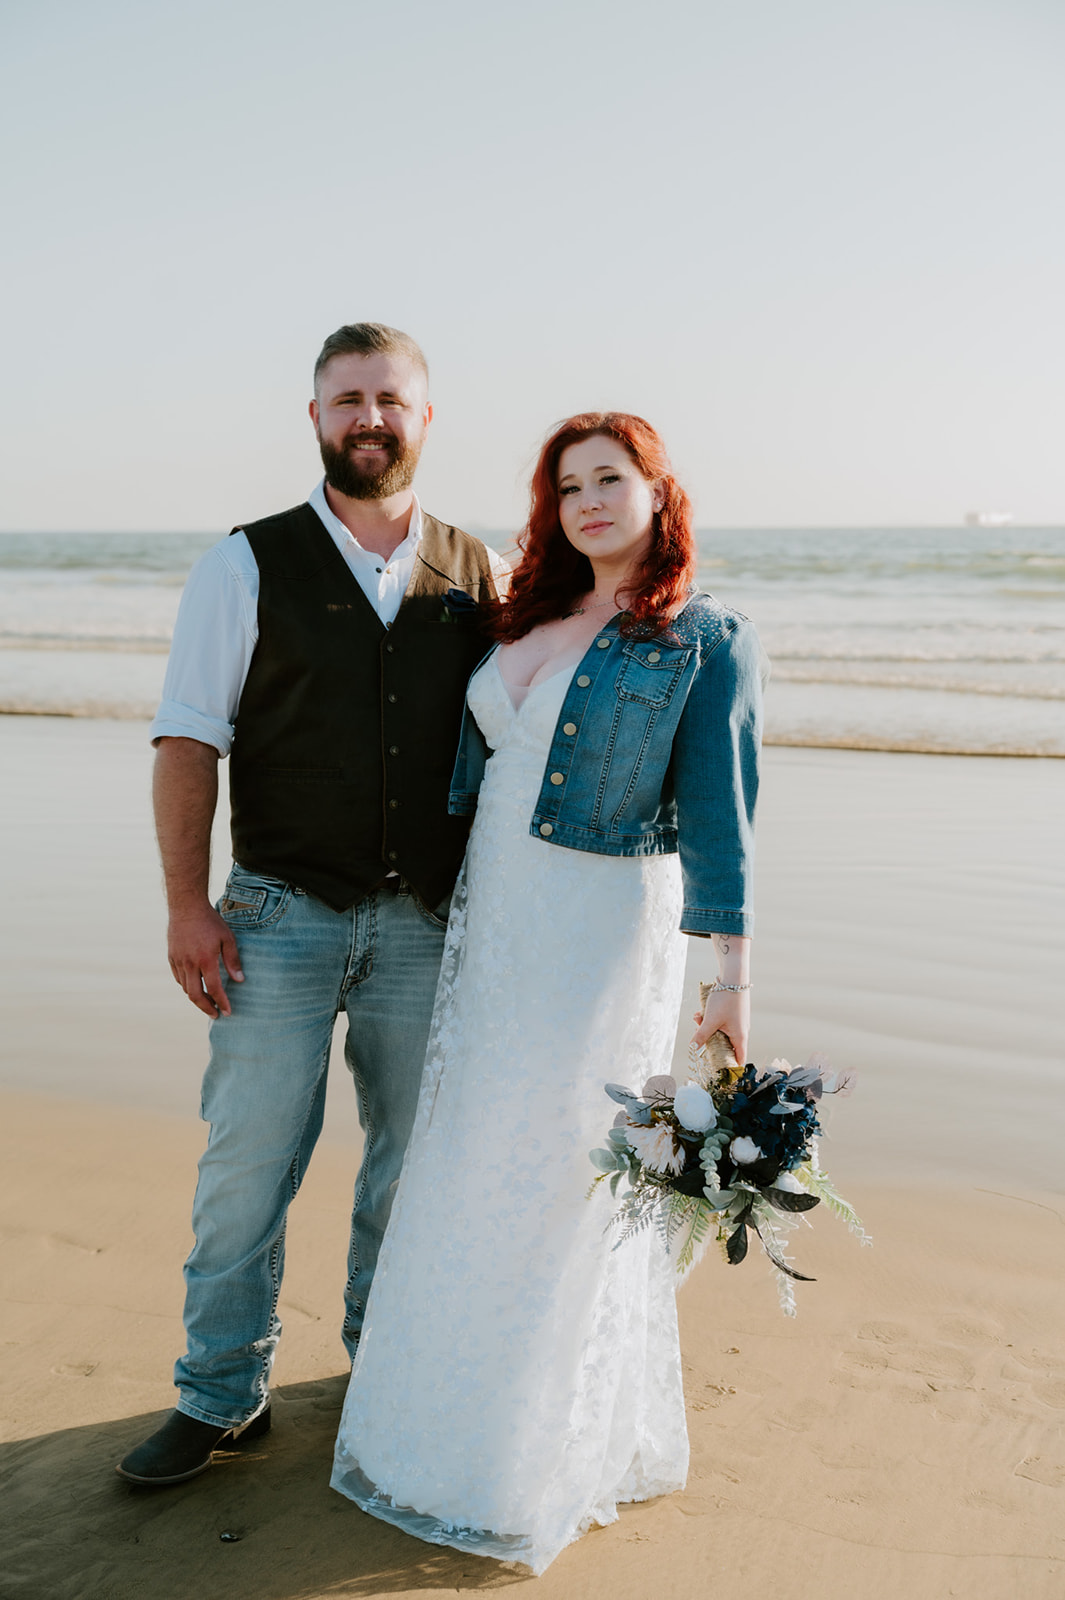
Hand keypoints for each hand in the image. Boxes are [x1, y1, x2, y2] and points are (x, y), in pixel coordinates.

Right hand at [167, 902, 243, 1017]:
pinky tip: (195, 986)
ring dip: (196, 997)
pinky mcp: (171, 957)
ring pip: (185, 988)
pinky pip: (178, 978)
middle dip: (206, 1008)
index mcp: (206, 960)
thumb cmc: (210, 921)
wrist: (186, 907)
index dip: (221, 1002)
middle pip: (195, 995)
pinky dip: (187, 986)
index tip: (228, 1012)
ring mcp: (178, 961)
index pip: (214, 989)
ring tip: (208, 1001)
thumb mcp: (228, 938)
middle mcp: (190, 963)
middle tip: (216, 1014)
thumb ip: (233, 960)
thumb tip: (239, 980)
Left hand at [692, 987, 749, 1065]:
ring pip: (720, 1031)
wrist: (733, 977)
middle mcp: (741, 1031)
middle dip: (710, 1040)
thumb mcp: (710, 1020)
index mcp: (740, 1037)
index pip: (739, 1059)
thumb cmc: (725, 1000)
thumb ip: (701, 1035)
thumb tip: (693, 1048)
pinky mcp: (733, 1013)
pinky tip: (700, 1011)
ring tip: (697, 1017)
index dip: (730, 1066)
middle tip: (699, 1033)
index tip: (719, 1069)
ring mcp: (737, 1022)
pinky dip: (710, 1019)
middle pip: (725, 1045)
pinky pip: (720, 1022)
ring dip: (707, 1027)